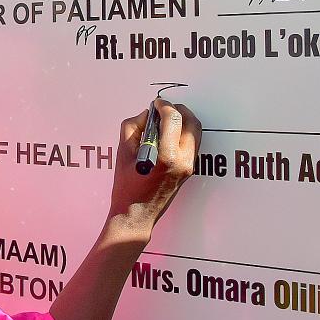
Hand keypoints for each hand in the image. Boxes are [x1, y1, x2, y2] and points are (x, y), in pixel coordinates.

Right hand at [109, 98, 200, 237]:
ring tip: (165, 120)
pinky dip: (183, 133)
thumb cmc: (126, 187)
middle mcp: (183, 160)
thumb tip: (147, 114)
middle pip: (192, 122)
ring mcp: (189, 166)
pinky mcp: (189, 170)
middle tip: (164, 108)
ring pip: (196, 132)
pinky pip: (192, 143)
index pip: (173, 119)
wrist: (136, 215)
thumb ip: (134, 126)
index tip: (156, 104)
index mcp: (166, 156)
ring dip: (183, 121)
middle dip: (178, 110)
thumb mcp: (123, 152)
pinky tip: (168, 134)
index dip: (164, 106)